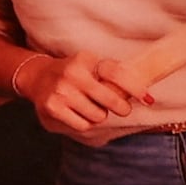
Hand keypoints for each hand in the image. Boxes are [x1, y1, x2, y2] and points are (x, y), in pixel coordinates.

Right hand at [17, 48, 154, 137]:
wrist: (37, 78)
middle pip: (111, 99)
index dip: (135, 88)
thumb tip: (144, 93)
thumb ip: (112, 76)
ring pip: (98, 115)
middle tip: (122, 108)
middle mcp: (73, 73)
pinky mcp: (53, 108)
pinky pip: (83, 125)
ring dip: (99, 115)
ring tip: (90, 108)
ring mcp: (61, 91)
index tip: (148, 99)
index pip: (116, 73)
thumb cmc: (73, 74)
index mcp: (86, 59)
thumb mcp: (90, 66)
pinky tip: (78, 114)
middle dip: (121, 107)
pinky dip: (85, 123)